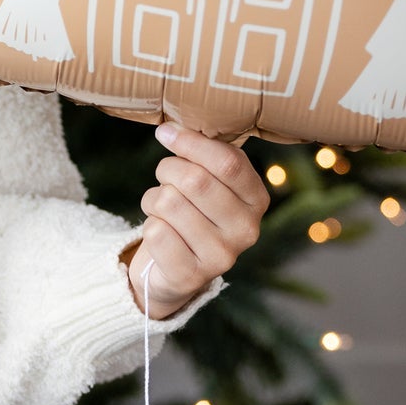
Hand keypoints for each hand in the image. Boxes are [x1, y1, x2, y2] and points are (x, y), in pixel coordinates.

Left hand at [125, 122, 268, 319]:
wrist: (174, 269)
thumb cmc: (191, 211)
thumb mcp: (208, 180)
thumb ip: (202, 154)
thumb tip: (170, 128)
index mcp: (257, 199)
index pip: (228, 162)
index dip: (191, 143)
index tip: (165, 133)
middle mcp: (247, 230)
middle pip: (194, 180)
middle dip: (168, 170)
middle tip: (164, 177)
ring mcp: (221, 257)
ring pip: (169, 202)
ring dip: (154, 199)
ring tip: (162, 209)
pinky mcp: (191, 276)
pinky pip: (155, 232)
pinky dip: (148, 226)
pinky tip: (161, 234)